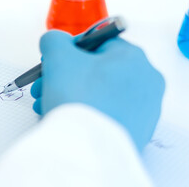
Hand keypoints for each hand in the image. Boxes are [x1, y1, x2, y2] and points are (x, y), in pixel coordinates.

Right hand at [31, 30, 164, 150]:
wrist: (87, 148)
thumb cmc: (77, 96)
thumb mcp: (58, 56)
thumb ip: (54, 39)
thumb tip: (54, 41)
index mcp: (134, 56)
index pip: (96, 42)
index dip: (68, 51)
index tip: (50, 63)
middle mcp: (146, 81)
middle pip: (95, 70)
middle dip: (62, 76)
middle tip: (42, 86)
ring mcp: (144, 109)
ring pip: (97, 93)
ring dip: (68, 94)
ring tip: (45, 104)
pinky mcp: (136, 131)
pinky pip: (105, 113)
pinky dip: (83, 112)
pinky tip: (62, 118)